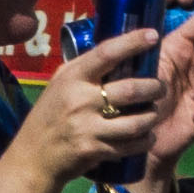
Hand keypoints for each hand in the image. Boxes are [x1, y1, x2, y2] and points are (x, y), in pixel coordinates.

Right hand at [13, 28, 158, 192]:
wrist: (32, 157)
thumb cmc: (49, 116)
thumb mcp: (60, 84)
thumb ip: (84, 69)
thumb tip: (118, 50)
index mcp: (72, 77)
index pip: (107, 53)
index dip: (133, 42)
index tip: (153, 35)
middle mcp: (80, 100)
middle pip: (130, 90)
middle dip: (153, 88)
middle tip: (160, 87)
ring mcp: (87, 127)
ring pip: (136, 122)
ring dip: (152, 117)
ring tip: (154, 113)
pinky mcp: (93, 150)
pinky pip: (130, 146)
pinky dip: (144, 141)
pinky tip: (148, 137)